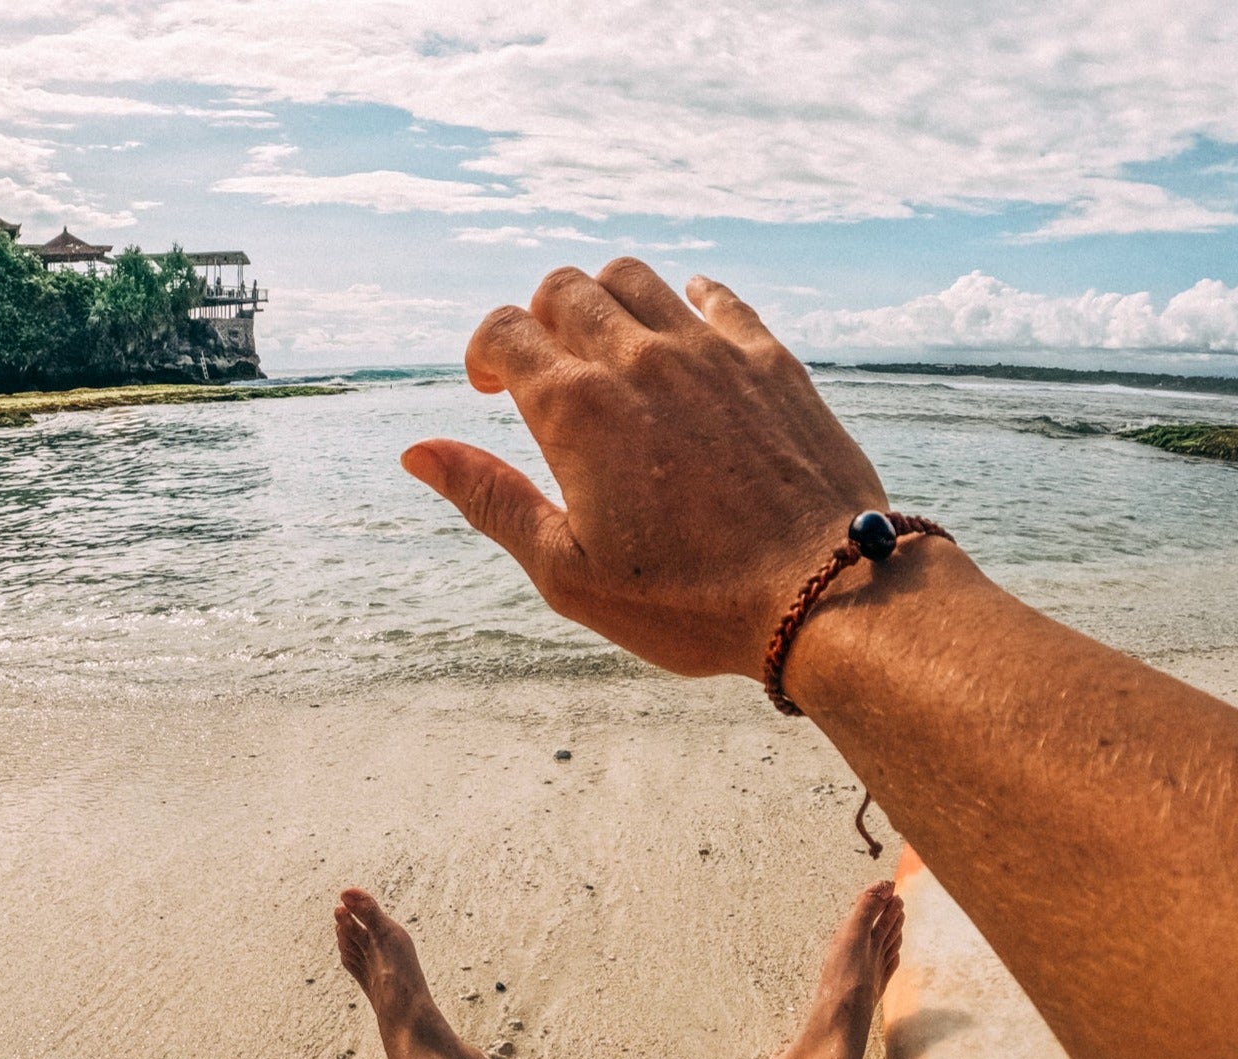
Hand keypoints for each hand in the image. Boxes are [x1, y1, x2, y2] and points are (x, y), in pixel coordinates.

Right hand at [402, 258, 887, 679]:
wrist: (821, 593)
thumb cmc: (690, 601)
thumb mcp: (568, 572)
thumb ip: (490, 500)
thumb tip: (417, 451)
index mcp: (577, 411)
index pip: (503, 330)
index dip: (483, 353)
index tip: (489, 389)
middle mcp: (638, 360)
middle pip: (563, 288)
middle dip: (538, 321)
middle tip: (547, 373)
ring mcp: (709, 352)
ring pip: (635, 277)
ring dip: (606, 301)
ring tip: (610, 351)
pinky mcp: (769, 360)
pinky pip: (717, 296)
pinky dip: (687, 300)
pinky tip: (684, 331)